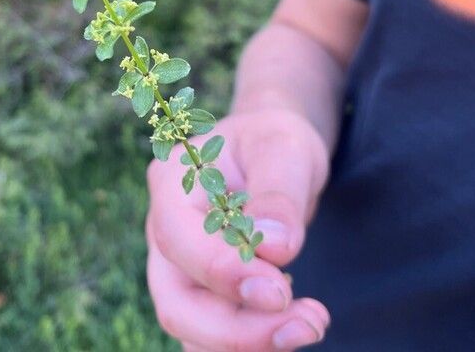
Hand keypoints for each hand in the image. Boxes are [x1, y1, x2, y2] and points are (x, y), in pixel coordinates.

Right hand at [146, 108, 330, 350]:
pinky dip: (247, 339)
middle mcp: (164, 226)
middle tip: (307, 326)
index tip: (281, 291)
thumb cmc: (273, 141)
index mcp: (173, 181)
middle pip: (177, 300)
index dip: (223, 272)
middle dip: (237, 330)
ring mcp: (177, 260)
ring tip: (310, 323)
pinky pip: (211, 329)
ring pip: (192, 325)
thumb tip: (276, 250)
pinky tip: (289, 325)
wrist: (269, 152)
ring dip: (247, 341)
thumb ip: (278, 195)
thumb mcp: (284, 148)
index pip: (179, 239)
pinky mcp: (199, 284)